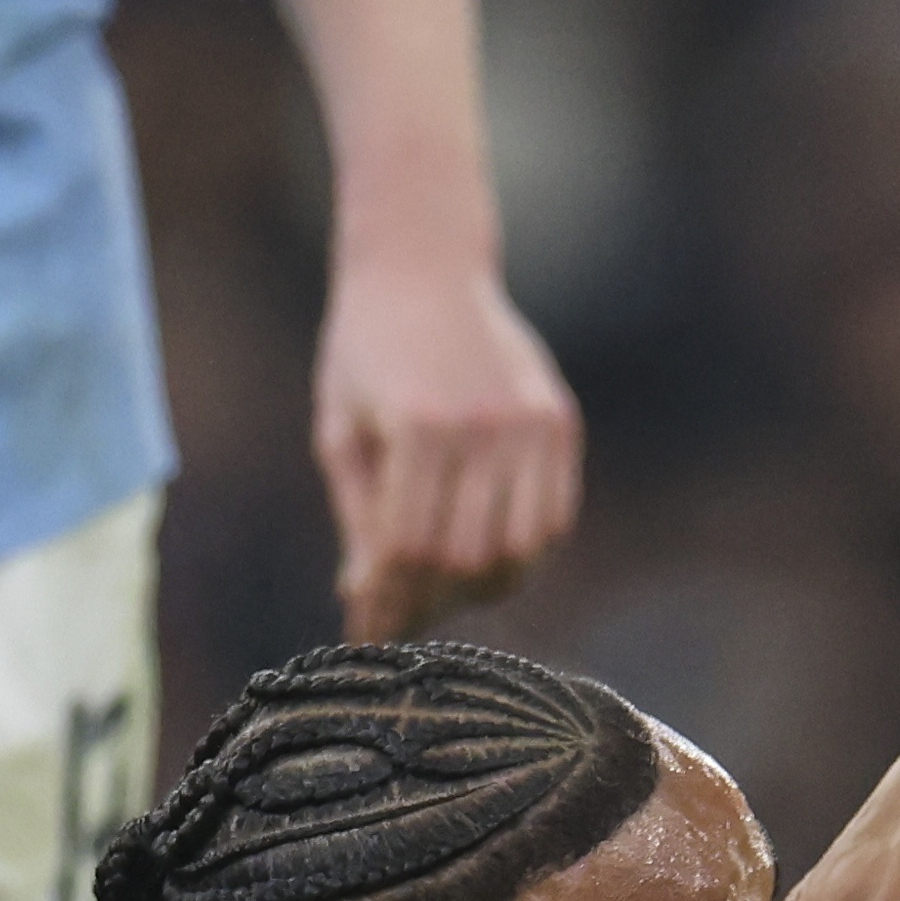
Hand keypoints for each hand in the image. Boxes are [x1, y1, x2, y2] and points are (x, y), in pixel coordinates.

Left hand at [317, 245, 583, 638]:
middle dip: (428, 604)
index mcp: (421, 424)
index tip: (364, 633)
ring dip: (479, 587)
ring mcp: (531, 422)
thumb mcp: (340, 430)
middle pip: (466, 558)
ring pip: (520, 549)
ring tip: (440, 591)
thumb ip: (358, 515)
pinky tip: (482, 556)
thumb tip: (366, 597)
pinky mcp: (558, 419)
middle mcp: (485, 424)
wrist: (423, 267)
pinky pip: (553, 517)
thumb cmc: (364, 351)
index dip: (384, 601)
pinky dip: (522, 552)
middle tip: (399, 619)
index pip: (408, 548)